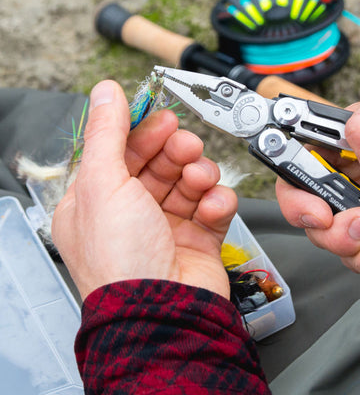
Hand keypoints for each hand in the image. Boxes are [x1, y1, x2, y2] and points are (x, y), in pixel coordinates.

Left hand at [52, 80, 237, 300]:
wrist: (164, 313)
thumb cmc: (122, 259)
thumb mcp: (104, 183)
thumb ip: (108, 132)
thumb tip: (105, 91)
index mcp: (98, 201)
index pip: (121, 153)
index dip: (142, 132)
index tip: (161, 116)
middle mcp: (131, 213)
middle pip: (159, 164)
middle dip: (175, 150)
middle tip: (186, 143)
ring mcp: (167, 226)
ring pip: (189, 181)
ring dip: (199, 173)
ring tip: (200, 177)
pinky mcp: (199, 238)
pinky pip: (213, 205)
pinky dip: (217, 201)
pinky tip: (212, 205)